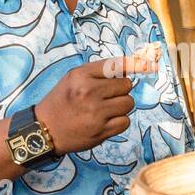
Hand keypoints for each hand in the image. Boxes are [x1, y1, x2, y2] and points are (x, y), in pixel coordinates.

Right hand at [35, 55, 158, 154]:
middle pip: (126, 86)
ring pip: (128, 103)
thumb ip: (98, 72)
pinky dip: (119, 121)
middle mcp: (89, 92)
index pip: (116, 65)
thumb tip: (128, 70)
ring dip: (121, 106)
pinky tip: (105, 121)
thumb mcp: (73, 79)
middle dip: (120, 91)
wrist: (43, 130)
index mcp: (81, 76)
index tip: (150, 64)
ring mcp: (96, 113)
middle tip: (105, 97)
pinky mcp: (101, 131)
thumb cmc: (61, 101)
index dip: (136, 64)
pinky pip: (125, 122)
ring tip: (104, 110)